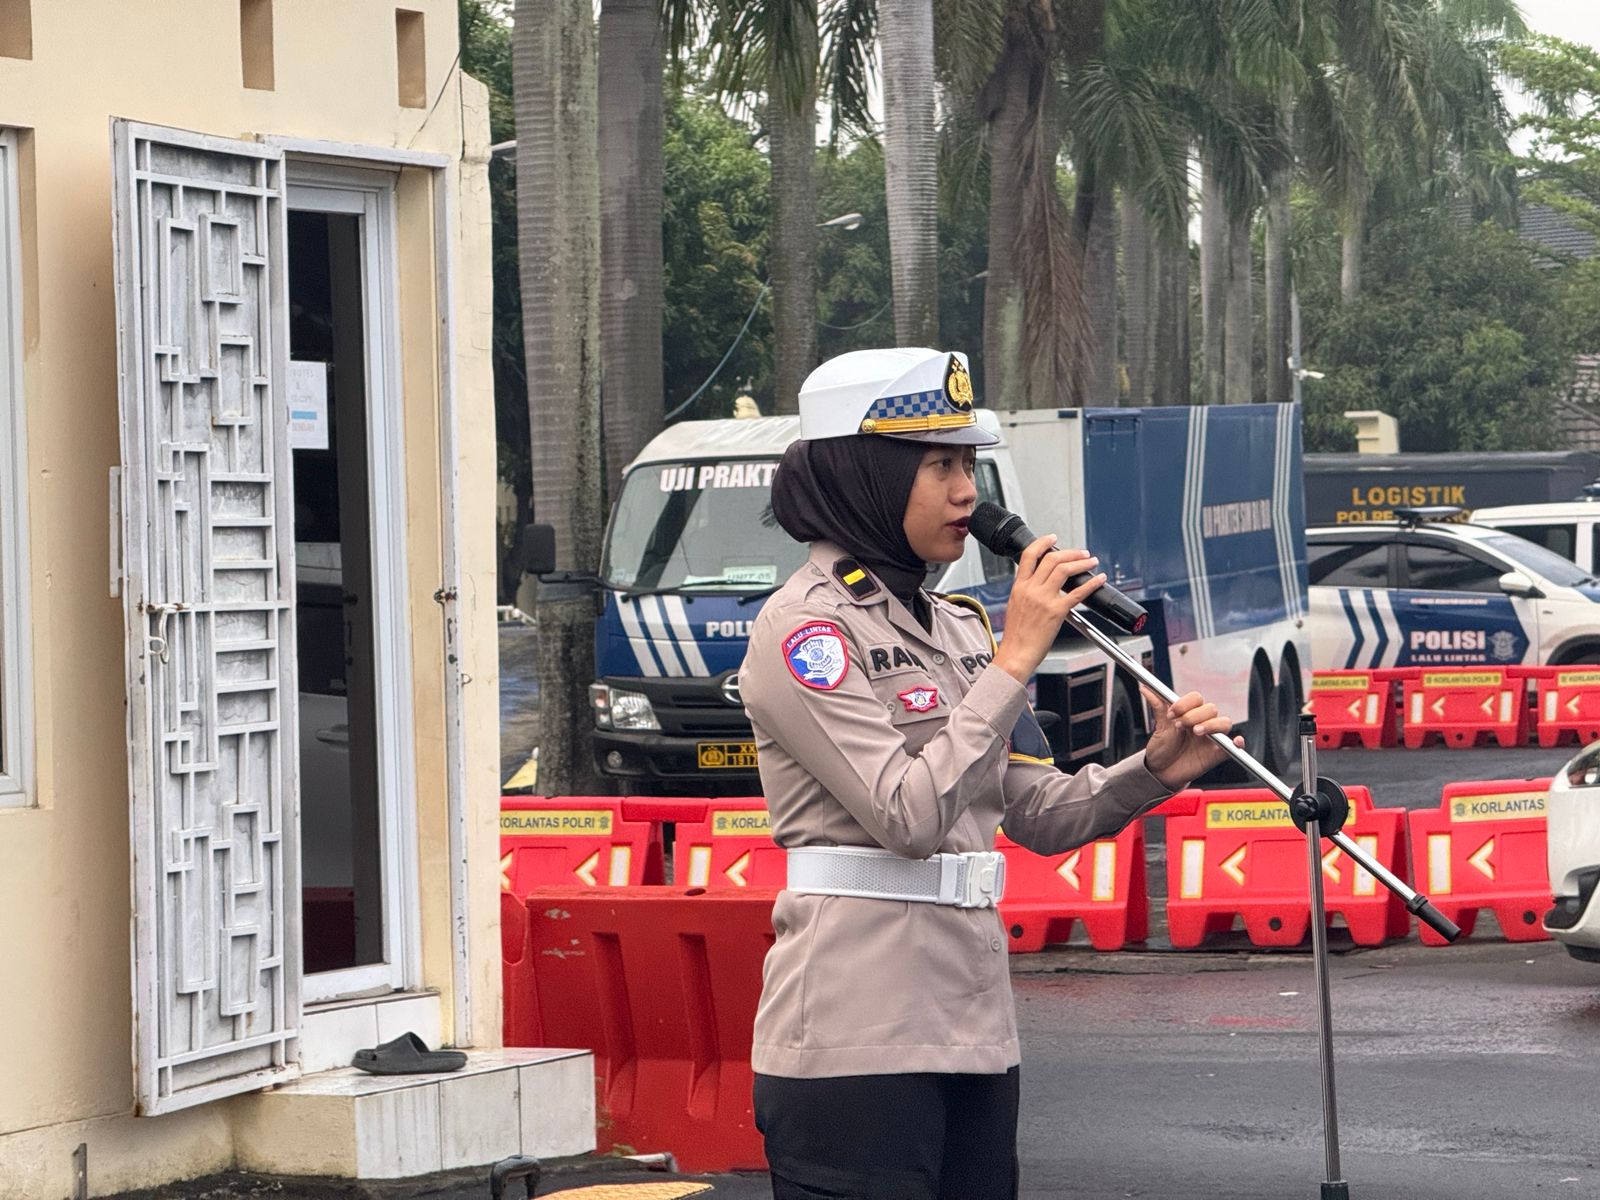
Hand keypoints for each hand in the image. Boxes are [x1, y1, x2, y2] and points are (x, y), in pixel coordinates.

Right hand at [993, 536, 1105, 684]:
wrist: (1016, 654)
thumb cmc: (1016, 636)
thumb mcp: (1015, 606)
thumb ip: (1026, 593)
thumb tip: (1039, 585)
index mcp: (1019, 587)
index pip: (1029, 555)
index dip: (1043, 543)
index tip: (1053, 539)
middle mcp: (1031, 590)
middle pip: (1052, 559)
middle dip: (1070, 552)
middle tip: (1081, 553)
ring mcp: (1043, 599)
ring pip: (1064, 570)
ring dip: (1081, 562)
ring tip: (1091, 561)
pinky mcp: (1056, 612)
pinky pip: (1078, 592)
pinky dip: (1091, 583)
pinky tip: (1099, 579)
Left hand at [1141, 687, 1241, 790]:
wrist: (1160, 772)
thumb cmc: (1162, 749)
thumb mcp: (1159, 727)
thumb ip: (1157, 707)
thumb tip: (1145, 688)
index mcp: (1190, 713)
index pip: (1196, 698)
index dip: (1185, 703)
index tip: (1171, 714)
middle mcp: (1203, 723)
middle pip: (1210, 708)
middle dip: (1193, 715)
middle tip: (1179, 725)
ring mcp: (1212, 738)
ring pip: (1223, 723)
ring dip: (1211, 725)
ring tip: (1195, 731)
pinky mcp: (1217, 754)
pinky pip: (1233, 747)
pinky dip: (1238, 743)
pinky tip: (1237, 741)